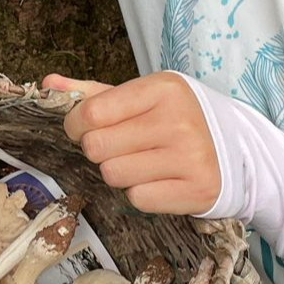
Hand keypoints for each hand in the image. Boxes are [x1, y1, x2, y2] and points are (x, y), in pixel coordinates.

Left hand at [44, 71, 220, 214]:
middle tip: (119, 147)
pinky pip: (136, 199)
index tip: (85, 128)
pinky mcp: (195, 190)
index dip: (76, 125)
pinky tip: (158, 179)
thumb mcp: (141, 96)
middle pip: (96, 148)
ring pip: (113, 175)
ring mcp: (189, 158)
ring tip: (141, 162)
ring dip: (119, 172)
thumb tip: (48, 84)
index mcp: (162, 89)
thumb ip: (92, 92)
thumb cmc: (176, 119)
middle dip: (99, 150)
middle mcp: (177, 121)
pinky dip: (140, 193)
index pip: (91, 113)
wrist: (236, 150)